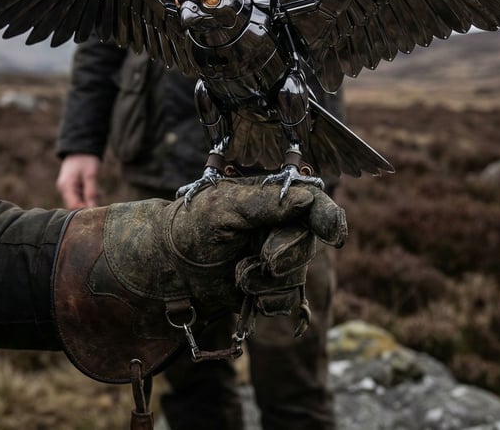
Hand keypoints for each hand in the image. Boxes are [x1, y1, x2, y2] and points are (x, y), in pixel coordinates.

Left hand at [51, 178, 346, 382]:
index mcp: (271, 199)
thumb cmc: (190, 228)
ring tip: (238, 274)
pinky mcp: (266, 288)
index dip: (330, 218)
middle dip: (284, 253)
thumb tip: (309, 198)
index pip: (314, 204)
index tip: (335, 236)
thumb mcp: (226, 208)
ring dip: (269, 280)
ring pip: (298, 275)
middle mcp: (278, 227)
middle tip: (258, 256)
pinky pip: (287, 301)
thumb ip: (268, 203)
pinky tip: (244, 293)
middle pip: (309, 243)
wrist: (164, 269)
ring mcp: (274, 259)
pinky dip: (267, 300)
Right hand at [56, 154, 100, 208]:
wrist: (80, 148)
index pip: (73, 206)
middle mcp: (63, 189)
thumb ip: (91, 192)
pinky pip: (80, 196)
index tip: (97, 210)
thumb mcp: (90, 175)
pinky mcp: (71, 187)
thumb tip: (93, 208)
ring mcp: (67, 189)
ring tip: (99, 192)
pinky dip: (88, 195)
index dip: (85, 210)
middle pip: (75, 205)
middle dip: (88, 205)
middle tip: (100, 200)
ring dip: (90, 200)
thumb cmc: (85, 159)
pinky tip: (97, 190)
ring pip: (79, 201)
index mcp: (66, 186)